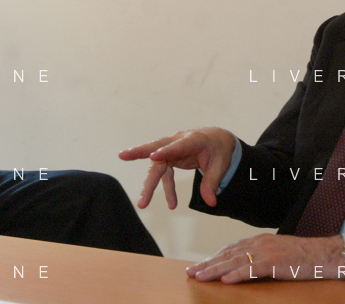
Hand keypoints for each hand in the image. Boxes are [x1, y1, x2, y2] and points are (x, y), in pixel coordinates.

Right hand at [118, 128, 235, 209]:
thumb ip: (212, 182)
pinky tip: (172, 204)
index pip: (178, 145)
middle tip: (123, 156)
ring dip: (150, 184)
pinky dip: (167, 188)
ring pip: (157, 165)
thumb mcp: (221, 165)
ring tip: (142, 203)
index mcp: (194, 139)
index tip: (154, 156)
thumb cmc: (219, 149)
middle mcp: (178, 142)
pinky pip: (165, 174)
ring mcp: (172, 149)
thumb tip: (210, 202)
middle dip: (139, 152)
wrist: (218, 140)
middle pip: (157, 148)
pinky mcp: (171, 157)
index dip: (166, 150)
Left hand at [187, 234, 344, 283]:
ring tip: (200, 277)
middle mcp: (258, 243)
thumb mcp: (277, 254)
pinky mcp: (274, 262)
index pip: (230, 250)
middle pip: (227, 255)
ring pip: (234, 261)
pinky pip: (251, 269)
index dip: (213, 258)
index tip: (199, 266)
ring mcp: (266, 251)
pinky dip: (237, 274)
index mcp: (258, 241)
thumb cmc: (302, 257)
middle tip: (191, 272)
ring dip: (215, 270)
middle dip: (207, 264)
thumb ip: (260, 258)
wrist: (324, 253)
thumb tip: (244, 267)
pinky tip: (225, 280)